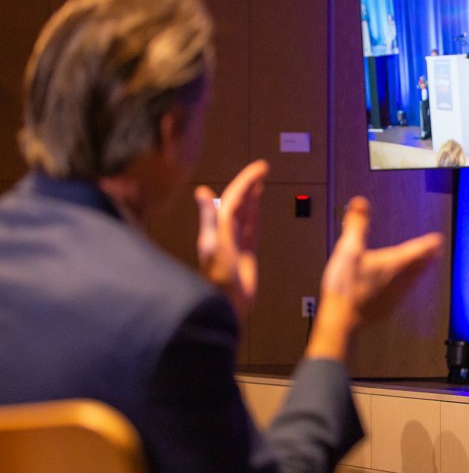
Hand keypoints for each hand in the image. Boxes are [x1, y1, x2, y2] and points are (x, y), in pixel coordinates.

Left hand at [195, 160, 268, 322]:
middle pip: (240, 201)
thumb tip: (201, 192)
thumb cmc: (218, 279)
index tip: (260, 168)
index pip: (234, 197)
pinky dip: (256, 216)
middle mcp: (226, 231)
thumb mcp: (213, 245)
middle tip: (263, 169)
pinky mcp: (245, 252)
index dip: (247, 180)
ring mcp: (236, 241)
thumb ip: (208, 218)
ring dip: (253, 197)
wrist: (228, 303)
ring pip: (247, 212)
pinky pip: (252, 228)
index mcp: (219, 227)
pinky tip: (258, 210)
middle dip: (251, 184)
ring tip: (260, 183)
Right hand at [307, 197, 443, 361]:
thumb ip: (356, 225)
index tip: (438, 239)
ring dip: (419, 272)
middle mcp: (400, 280)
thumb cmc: (347, 287)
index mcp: (395, 263)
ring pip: (413, 281)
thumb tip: (360, 203)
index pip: (418, 249)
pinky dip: (405, 286)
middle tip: (435, 252)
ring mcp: (395, 295)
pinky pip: (402, 294)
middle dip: (428, 257)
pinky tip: (399, 288)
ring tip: (423, 267)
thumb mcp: (349, 249)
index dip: (429, 243)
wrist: (341, 320)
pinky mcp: (387, 308)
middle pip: (420, 266)